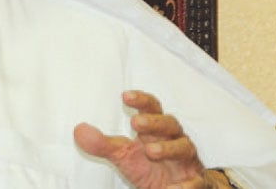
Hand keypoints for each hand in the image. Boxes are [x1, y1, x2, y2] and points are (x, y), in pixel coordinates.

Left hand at [74, 90, 228, 187]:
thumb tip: (78, 130)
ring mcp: (187, 160)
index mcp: (156, 130)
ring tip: (151, 151)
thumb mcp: (124, 156)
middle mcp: (174, 139)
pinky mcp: (197, 182)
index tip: (125, 96)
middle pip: (169, 123)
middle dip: (154, 122)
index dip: (141, 100)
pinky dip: (186, 185)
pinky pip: (196, 181)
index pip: (152, 108)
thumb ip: (103, 144)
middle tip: (136, 123)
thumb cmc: (149, 166)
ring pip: (185, 147)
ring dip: (169, 148)